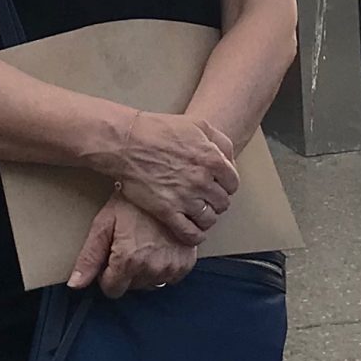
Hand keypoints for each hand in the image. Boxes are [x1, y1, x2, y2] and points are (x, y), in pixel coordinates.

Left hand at [68, 197, 200, 297]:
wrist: (164, 185)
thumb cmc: (132, 202)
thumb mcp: (104, 224)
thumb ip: (89, 257)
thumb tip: (75, 284)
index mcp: (128, 260)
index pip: (112, 290)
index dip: (108, 275)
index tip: (111, 257)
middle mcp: (152, 267)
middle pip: (132, 287)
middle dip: (127, 271)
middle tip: (129, 244)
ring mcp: (172, 266)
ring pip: (152, 284)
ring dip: (147, 270)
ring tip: (145, 244)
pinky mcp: (187, 262)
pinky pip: (171, 277)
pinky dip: (165, 267)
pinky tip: (161, 248)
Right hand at [104, 110, 237, 241]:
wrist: (127, 143)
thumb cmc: (159, 130)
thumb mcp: (198, 124)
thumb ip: (220, 141)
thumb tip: (230, 160)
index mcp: (212, 159)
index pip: (233, 183)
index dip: (227, 185)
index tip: (220, 186)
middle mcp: (201, 181)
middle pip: (222, 202)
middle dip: (217, 201)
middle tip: (208, 199)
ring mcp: (184, 198)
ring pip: (209, 219)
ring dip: (207, 218)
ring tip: (200, 213)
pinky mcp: (166, 211)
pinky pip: (189, 233)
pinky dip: (195, 236)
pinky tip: (194, 232)